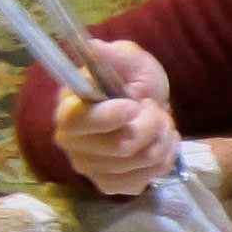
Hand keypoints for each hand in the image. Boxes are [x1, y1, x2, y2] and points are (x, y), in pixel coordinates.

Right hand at [49, 34, 179, 196]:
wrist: (148, 108)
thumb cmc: (133, 82)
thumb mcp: (130, 60)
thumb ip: (114, 55)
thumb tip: (94, 46)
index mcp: (69, 109)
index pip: (79, 122)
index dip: (110, 117)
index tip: (132, 105)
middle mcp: (72, 144)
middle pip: (121, 146)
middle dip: (150, 124)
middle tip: (151, 109)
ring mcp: (90, 168)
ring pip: (140, 161)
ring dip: (161, 139)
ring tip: (158, 124)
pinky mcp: (109, 185)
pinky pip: (145, 180)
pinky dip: (163, 159)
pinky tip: (158, 144)